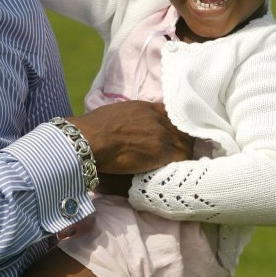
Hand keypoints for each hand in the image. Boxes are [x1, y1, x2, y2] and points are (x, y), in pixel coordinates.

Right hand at [72, 101, 192, 174]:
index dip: (174, 125)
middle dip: (182, 138)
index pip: (170, 113)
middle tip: (180, 150)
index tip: (174, 133)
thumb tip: (126, 125)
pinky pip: (181, 156)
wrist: (90, 139)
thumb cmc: (94, 129)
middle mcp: (157, 117)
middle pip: (181, 127)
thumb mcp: (116, 113)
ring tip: (179, 162)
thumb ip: (129, 117)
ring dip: (183, 151)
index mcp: (145, 107)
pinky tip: (177, 168)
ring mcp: (161, 133)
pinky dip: (181, 162)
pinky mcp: (161, 150)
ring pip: (185, 142)